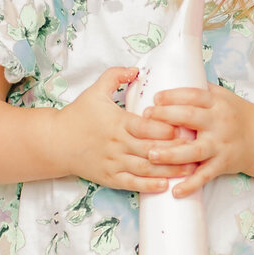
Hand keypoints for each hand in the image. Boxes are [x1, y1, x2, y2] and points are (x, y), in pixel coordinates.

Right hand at [56, 67, 196, 192]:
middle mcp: (117, 144)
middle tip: (198, 149)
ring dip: (169, 170)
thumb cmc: (78, 115)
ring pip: (146, 169)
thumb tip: (137, 69)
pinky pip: (132, 184)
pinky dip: (149, 186)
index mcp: (117, 122)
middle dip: (175, 151)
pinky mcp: (110, 177)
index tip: (183, 128)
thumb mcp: (95, 90)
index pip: (146, 127)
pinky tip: (166, 185)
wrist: (55, 142)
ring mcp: (113, 163)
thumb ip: (116, 76)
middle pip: (151, 149)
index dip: (165, 129)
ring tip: (191, 170)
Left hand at [143, 85, 253, 195]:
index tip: (155, 98)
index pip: (194, 96)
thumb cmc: (235, 115)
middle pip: (190, 118)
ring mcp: (220, 145)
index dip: (173, 96)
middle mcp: (219, 123)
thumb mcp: (222, 97)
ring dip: (171, 154)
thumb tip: (167, 78)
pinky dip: (190, 185)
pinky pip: (205, 176)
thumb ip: (198, 91)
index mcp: (217, 103)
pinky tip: (175, 191)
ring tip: (151, 155)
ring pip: (194, 151)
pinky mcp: (222, 164)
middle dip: (166, 118)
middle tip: (144, 119)